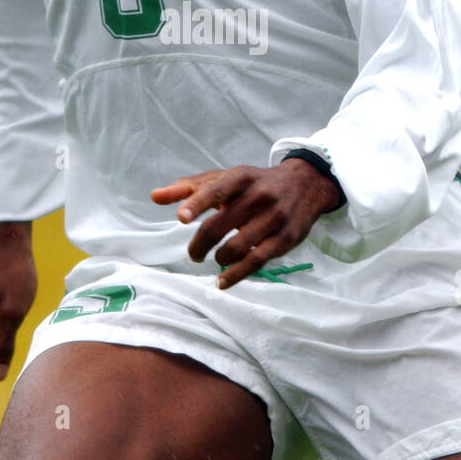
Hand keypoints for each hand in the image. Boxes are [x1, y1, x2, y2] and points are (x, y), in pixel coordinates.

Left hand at [150, 161, 340, 288]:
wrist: (305, 185)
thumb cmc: (254, 184)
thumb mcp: (225, 178)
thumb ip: (189, 188)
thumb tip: (155, 197)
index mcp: (241, 177)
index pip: (217, 190)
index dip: (197, 203)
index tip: (181, 218)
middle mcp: (259, 195)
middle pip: (221, 224)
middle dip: (200, 244)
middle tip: (193, 254)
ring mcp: (274, 218)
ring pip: (238, 246)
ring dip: (218, 258)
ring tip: (214, 258)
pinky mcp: (286, 239)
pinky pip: (257, 262)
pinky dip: (235, 275)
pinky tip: (221, 282)